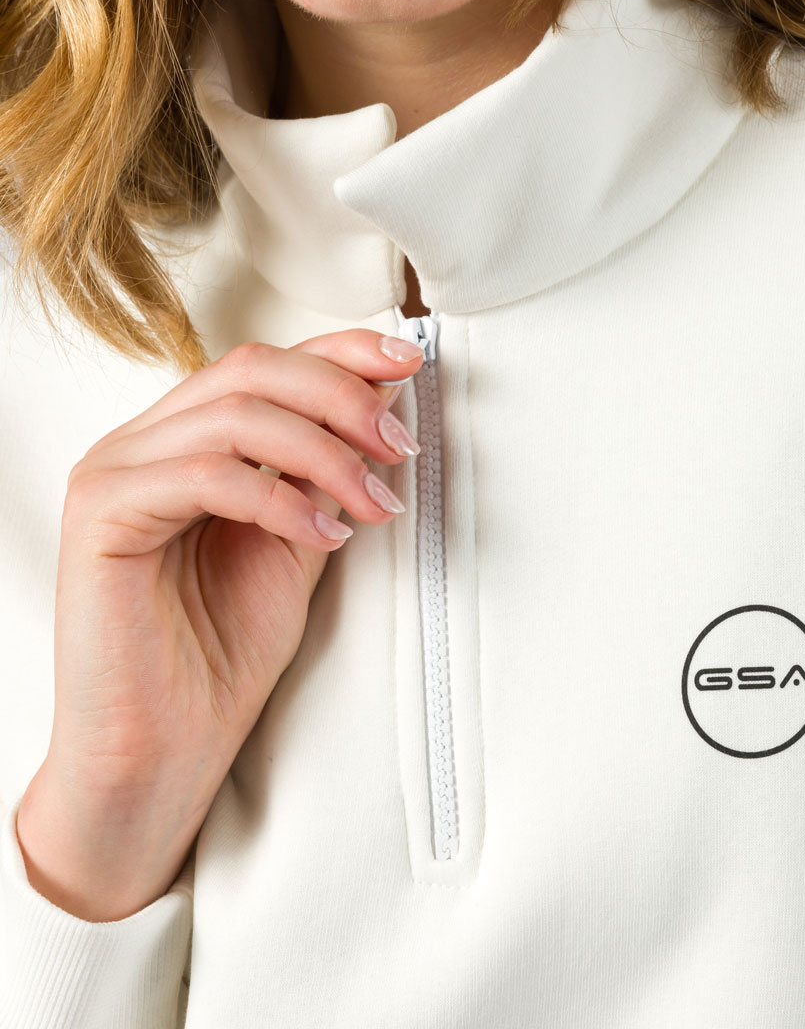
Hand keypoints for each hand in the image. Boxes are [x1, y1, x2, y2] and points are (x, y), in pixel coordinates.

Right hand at [15, 329, 423, 919]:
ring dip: (326, 454)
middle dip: (343, 398)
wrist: (166, 747)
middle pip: (251, 370)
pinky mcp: (100, 515)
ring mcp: (114, 473)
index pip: (265, 363)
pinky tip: (328, 536)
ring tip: (375, 505)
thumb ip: (325, 473)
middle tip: (399, 447)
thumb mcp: (299, 540)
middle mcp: (142, 443)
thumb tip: (382, 403)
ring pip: (235, 415)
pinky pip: (207, 474)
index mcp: (184, 439)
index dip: (341, 352)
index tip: (410, 361)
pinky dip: (282, 498)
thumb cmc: (225, 650)